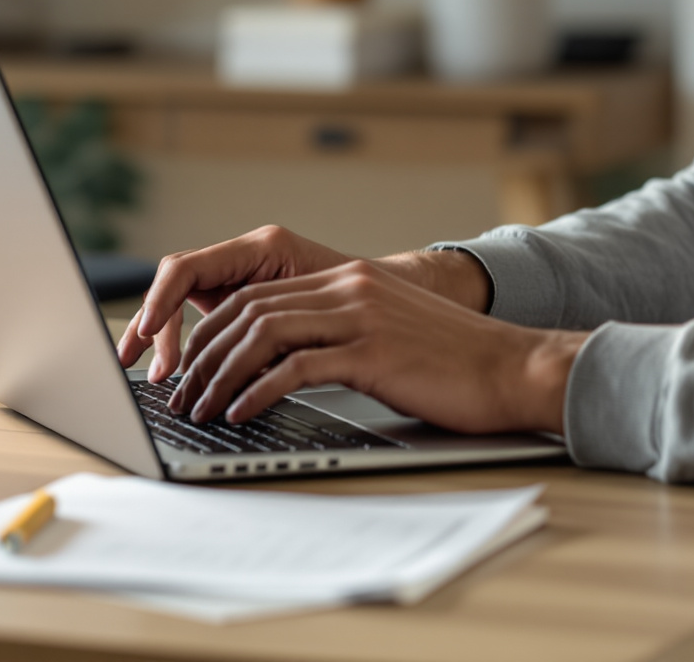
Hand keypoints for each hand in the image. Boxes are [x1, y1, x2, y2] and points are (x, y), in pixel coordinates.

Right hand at [118, 226, 359, 381]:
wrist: (398, 300)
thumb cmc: (370, 300)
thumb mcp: (322, 314)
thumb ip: (278, 331)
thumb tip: (240, 368)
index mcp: (263, 248)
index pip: (187, 267)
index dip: (160, 303)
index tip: (148, 336)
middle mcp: (246, 257)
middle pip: (175, 284)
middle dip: (153, 325)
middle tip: (143, 366)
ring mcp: (242, 277)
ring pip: (183, 302)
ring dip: (165, 339)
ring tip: (160, 377)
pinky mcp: (244, 301)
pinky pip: (203, 317)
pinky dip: (187, 344)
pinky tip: (184, 372)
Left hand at [119, 229, 498, 382]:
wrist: (513, 367)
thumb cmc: (454, 364)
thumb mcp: (389, 332)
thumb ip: (341, 333)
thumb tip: (281, 365)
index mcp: (349, 279)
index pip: (256, 294)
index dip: (212, 330)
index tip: (188, 366)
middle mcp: (350, 287)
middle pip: (249, 310)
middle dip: (203, 355)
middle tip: (180, 394)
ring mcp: (361, 316)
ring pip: (263, 334)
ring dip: (220, 374)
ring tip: (199, 409)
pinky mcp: (373, 352)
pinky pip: (297, 367)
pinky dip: (259, 391)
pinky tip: (241, 413)